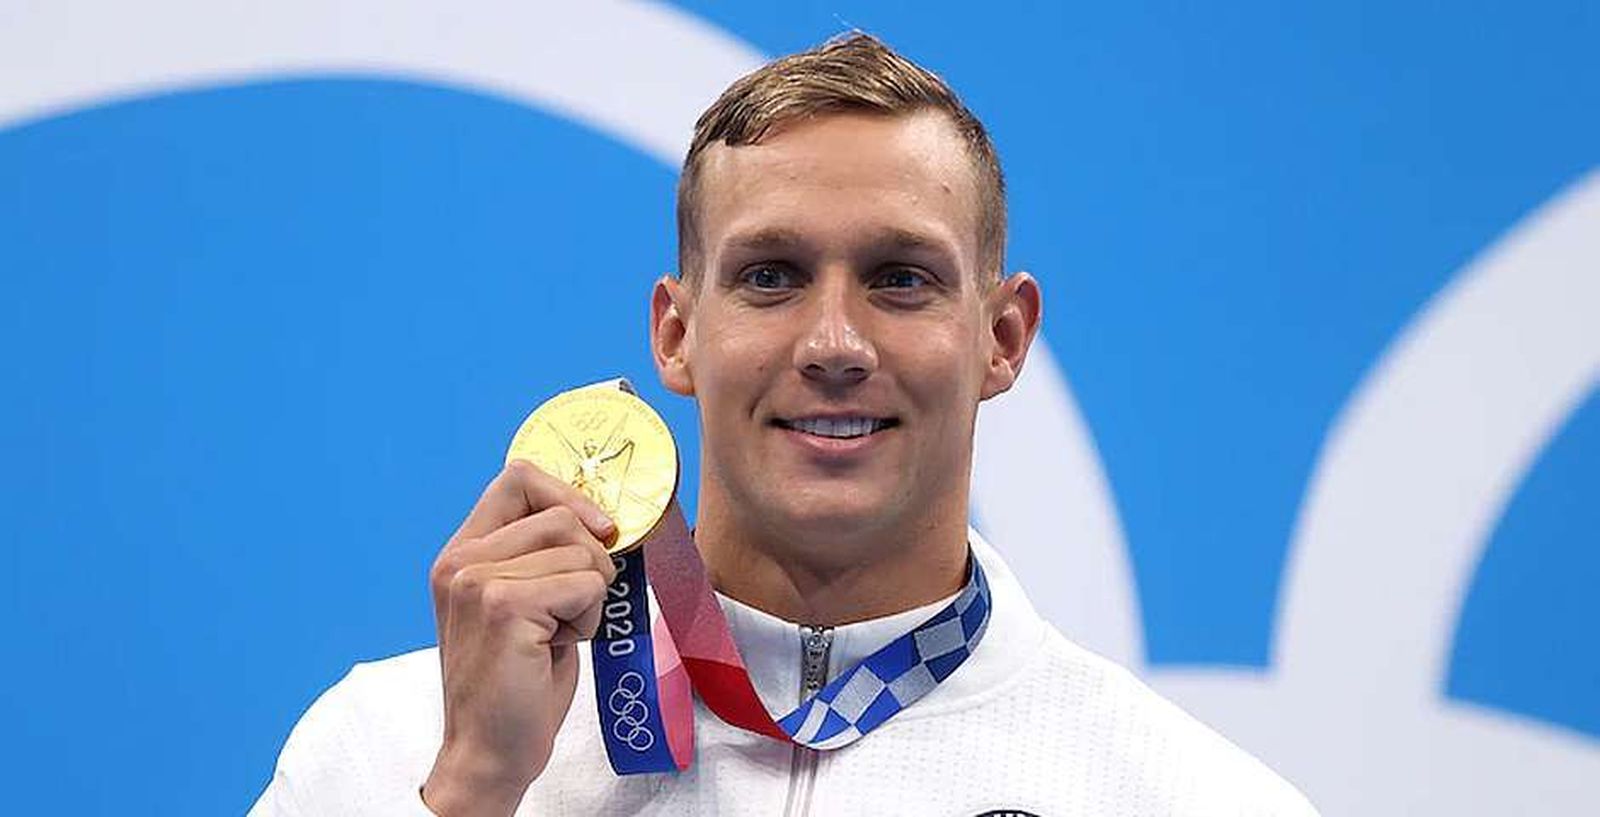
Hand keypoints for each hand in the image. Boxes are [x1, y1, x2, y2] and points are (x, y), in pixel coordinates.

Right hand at [421, 460, 617, 816]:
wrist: (491, 750)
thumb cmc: (519, 680)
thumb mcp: (525, 601)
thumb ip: (541, 553)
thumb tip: (602, 514)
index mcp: (461, 551)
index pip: (518, 476)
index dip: (568, 494)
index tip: (598, 530)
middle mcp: (460, 559)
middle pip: (562, 513)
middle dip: (591, 560)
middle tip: (571, 609)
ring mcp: (477, 580)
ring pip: (581, 549)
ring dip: (590, 596)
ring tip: (557, 634)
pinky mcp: (503, 607)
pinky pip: (586, 585)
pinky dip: (589, 620)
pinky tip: (557, 648)